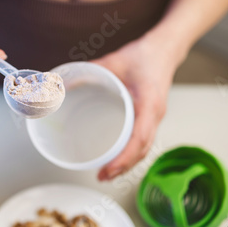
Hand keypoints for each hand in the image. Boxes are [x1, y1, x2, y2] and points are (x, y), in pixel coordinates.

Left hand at [92, 37, 180, 180]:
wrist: (165, 50)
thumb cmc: (144, 56)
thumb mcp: (113, 61)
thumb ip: (88, 71)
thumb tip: (62, 83)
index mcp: (149, 103)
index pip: (140, 137)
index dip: (125, 157)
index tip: (109, 168)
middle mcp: (155, 114)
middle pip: (143, 149)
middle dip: (124, 166)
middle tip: (102, 176)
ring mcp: (155, 117)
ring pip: (145, 148)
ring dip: (129, 163)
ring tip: (109, 173)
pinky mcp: (152, 116)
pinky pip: (145, 140)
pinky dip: (133, 153)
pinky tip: (120, 158)